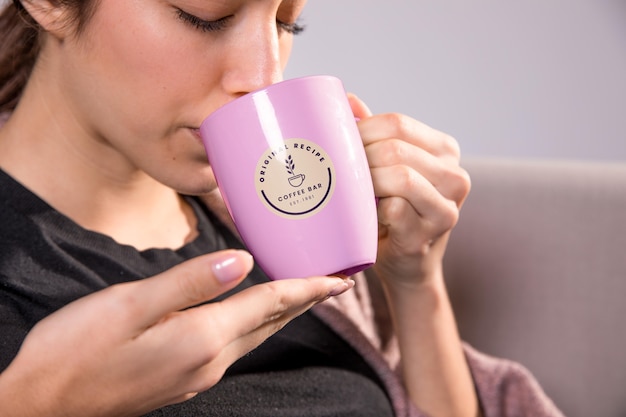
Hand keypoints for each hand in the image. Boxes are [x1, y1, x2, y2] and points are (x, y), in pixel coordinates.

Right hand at [0, 250, 353, 416]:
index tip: (339, 278)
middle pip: (270, 323)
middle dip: (305, 301)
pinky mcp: (182, 378)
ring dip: (283, 313)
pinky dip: (255, 324)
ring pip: (255, 336)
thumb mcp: (130, 305)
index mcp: (201, 337)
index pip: (269, 304)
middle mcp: (209, 360)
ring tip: (303, 295)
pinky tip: (251, 315)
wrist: (43, 403)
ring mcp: (197, 374)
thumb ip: (190, 283)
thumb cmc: (78, 349)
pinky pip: (235, 346)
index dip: (306, 288)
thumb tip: (243, 261)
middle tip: (334, 283)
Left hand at [349, 94, 470, 287]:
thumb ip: (373, 136)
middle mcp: (455, 175)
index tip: (341, 144)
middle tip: (339, 171)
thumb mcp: (387, 169)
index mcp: (445, 150)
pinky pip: (395, 210)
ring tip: (353, 192)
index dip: (362, 130)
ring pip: (400, 177)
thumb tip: (348, 99)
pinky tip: (366, 215)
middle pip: (396, 148)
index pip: (398, 123)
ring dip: (368, 183)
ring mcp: (448, 206)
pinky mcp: (432, 233)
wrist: (407, 264)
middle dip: (360, 157)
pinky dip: (373, 210)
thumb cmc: (393, 212)